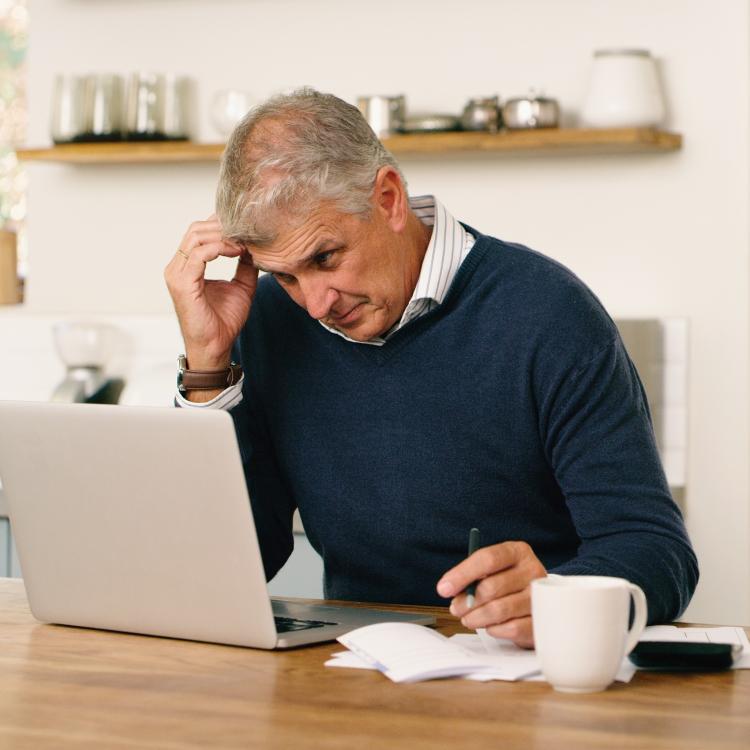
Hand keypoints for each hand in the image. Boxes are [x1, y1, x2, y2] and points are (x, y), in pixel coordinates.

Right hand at [164, 215, 257, 369]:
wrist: (216, 347)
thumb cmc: (224, 321)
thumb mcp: (241, 286)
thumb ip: (245, 265)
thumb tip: (256, 246)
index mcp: (187, 266)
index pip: (200, 232)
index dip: (222, 225)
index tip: (246, 228)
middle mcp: (177, 267)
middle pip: (196, 229)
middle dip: (223, 226)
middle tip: (247, 231)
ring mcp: (177, 274)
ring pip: (196, 237)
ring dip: (224, 235)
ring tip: (245, 241)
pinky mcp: (182, 283)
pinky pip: (199, 254)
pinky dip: (220, 248)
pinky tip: (238, 251)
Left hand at [436, 541, 546, 648]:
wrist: (540, 601)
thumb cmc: (508, 584)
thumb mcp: (493, 571)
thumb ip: (472, 577)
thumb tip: (448, 589)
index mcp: (518, 552)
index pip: (487, 559)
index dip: (462, 574)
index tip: (444, 588)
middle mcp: (533, 570)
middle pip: (491, 587)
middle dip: (466, 601)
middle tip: (456, 609)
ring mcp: (541, 597)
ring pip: (499, 610)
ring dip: (476, 618)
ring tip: (469, 619)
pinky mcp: (542, 621)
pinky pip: (511, 628)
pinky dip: (495, 630)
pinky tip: (491, 626)